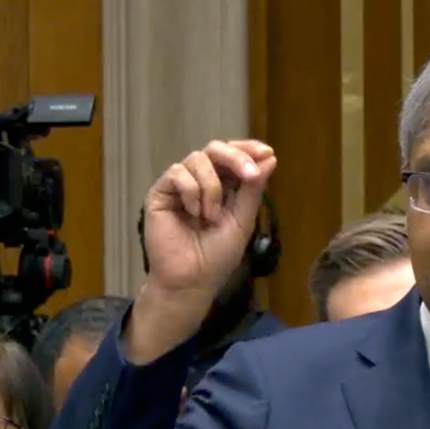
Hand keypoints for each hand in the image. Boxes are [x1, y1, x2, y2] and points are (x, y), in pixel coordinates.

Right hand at [123, 140, 276, 364]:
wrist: (191, 280)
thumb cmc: (217, 256)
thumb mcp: (242, 220)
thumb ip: (253, 190)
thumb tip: (269, 157)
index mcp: (223, 185)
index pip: (233, 155)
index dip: (248, 149)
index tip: (266, 152)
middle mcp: (200, 180)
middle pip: (215, 149)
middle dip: (235, 157)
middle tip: (250, 174)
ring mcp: (179, 185)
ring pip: (197, 159)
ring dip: (212, 187)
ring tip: (212, 216)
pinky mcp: (160, 192)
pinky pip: (177, 173)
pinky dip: (192, 191)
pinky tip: (193, 214)